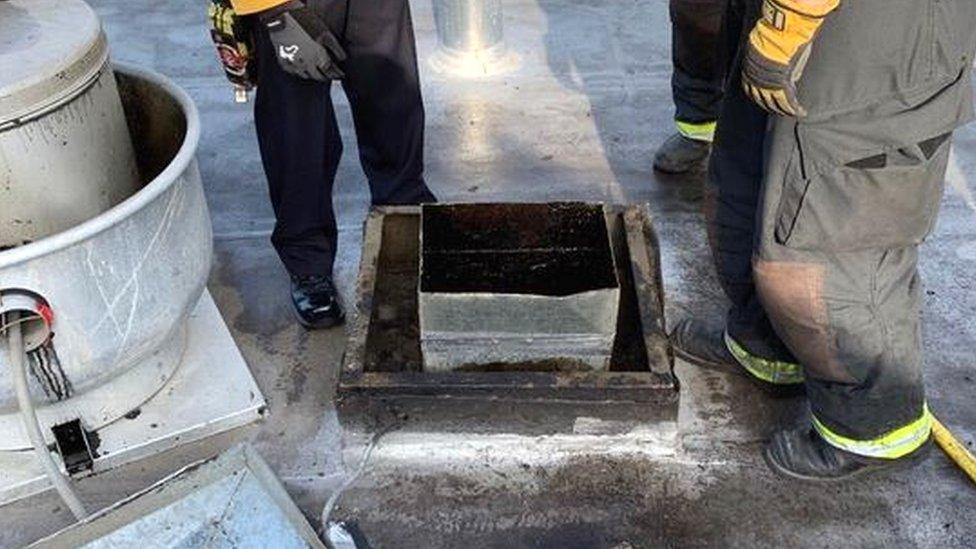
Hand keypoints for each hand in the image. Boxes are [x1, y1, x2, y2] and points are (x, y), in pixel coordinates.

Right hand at [261, 1, 346, 80]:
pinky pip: (294, 72)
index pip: (331, 72)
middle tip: (330, 76)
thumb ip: (336, 48)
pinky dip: (300, 72)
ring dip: (313, 74)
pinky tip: (302, 69)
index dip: (337, 74)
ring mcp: (294, 65)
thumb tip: (343, 59)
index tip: (341, 75)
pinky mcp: (284, 62)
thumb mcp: (326, 33)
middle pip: (319, 76)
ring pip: (306, 76)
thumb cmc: (306, 23)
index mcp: (319, 58)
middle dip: (326, 76)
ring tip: (317, 72)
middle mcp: (307, 65)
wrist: (282, 17)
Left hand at [742, 0, 839, 116]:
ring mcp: (767, 87)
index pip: (752, 90)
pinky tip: (800, 112)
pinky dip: (793, 109)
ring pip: (774, 104)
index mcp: (749, 73)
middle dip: (771, 106)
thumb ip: (768, 64)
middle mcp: (755, 83)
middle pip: (762, 100)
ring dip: (782, 110)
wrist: (777, 39)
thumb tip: (772, 69)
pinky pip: (787, 103)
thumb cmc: (772, 39)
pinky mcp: (781, 89)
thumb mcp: (764, 52)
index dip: (759, 97)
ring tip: (791, 112)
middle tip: (779, 111)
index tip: (765, 100)